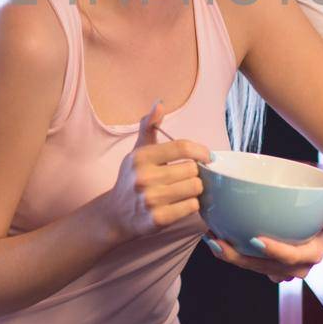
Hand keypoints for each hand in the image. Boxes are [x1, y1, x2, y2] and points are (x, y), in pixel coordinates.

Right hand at [101, 101, 209, 241]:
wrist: (116, 214)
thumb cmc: (132, 179)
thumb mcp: (138, 151)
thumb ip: (149, 126)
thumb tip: (159, 104)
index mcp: (141, 157)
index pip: (182, 147)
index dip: (200, 150)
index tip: (206, 156)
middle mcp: (144, 177)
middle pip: (192, 169)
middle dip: (194, 173)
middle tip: (187, 177)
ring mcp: (151, 199)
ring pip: (195, 188)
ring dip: (195, 189)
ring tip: (185, 190)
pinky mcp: (158, 219)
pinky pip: (191, 207)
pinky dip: (192, 205)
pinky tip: (181, 203)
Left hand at [202, 199, 322, 282]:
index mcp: (311, 255)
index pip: (291, 257)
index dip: (274, 251)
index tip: (256, 239)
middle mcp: (294, 268)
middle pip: (264, 267)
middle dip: (240, 258)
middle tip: (218, 242)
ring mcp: (280, 269)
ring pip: (252, 267)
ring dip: (230, 257)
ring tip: (210, 240)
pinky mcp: (269, 265)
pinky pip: (249, 262)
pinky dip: (232, 253)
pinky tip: (214, 239)